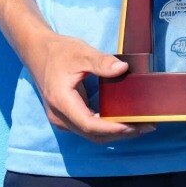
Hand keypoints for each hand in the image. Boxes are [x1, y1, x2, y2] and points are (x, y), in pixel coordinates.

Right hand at [24, 31, 151, 144]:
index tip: (134, 125)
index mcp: (61, 101)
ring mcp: (62, 119)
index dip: (112, 128)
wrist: (37, 52)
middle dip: (120, 133)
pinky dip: (107, 128)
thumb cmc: (59, 52)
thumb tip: (122, 68)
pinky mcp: (67, 117)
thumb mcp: (81, 53)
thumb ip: (101, 62)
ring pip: (91, 134)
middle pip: (92, 134)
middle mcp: (59, 116)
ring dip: (115, 133)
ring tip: (141, 125)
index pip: (89, 124)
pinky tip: (124, 121)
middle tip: (148, 125)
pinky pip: (88, 128)